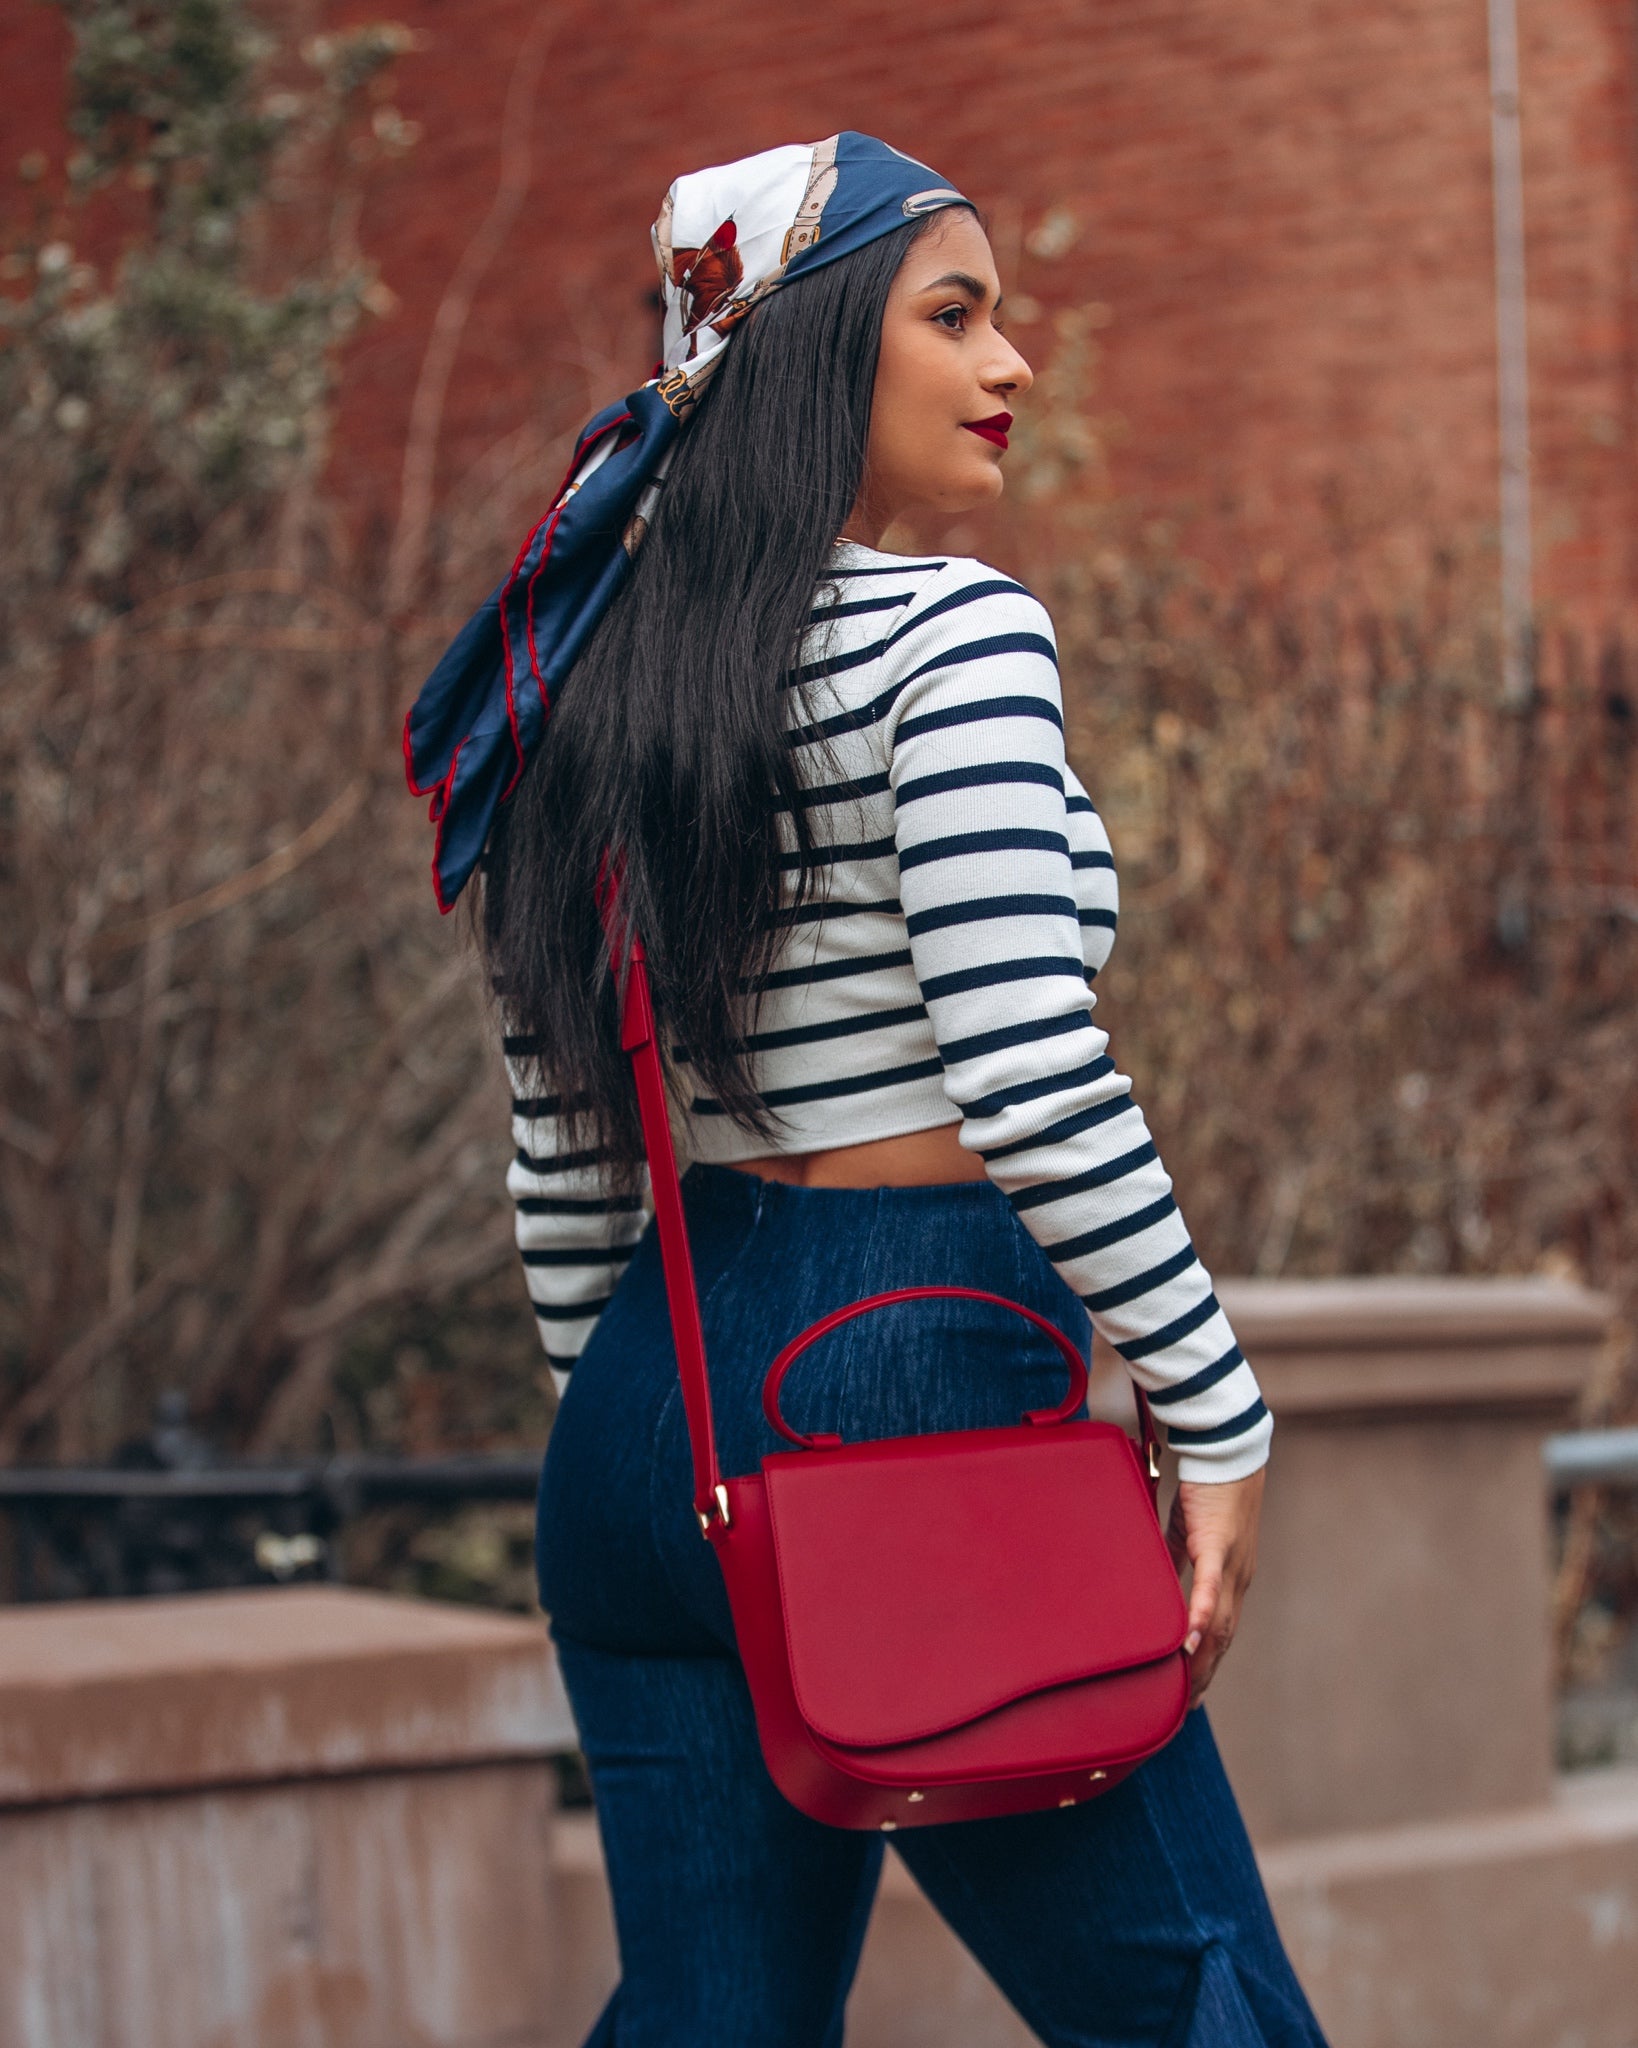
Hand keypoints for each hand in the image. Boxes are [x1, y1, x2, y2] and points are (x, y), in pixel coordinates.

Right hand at [1164, 1466, 1264, 1707]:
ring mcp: (1231, 1564)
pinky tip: (1188, 1642)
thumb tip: (1159, 1579)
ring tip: (1185, 1688)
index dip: (1208, 1662)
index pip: (1221, 1629)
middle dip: (1205, 1674)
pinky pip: (1208, 1587)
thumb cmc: (1209, 1486)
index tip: (1192, 1690)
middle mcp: (1237, 1577)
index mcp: (1230, 1575)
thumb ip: (1179, 1558)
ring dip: (1203, 1658)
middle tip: (1186, 1707)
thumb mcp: (1188, 1530)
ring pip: (1219, 1622)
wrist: (1227, 1450)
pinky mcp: (1217, 1543)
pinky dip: (1199, 1617)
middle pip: (1223, 1638)